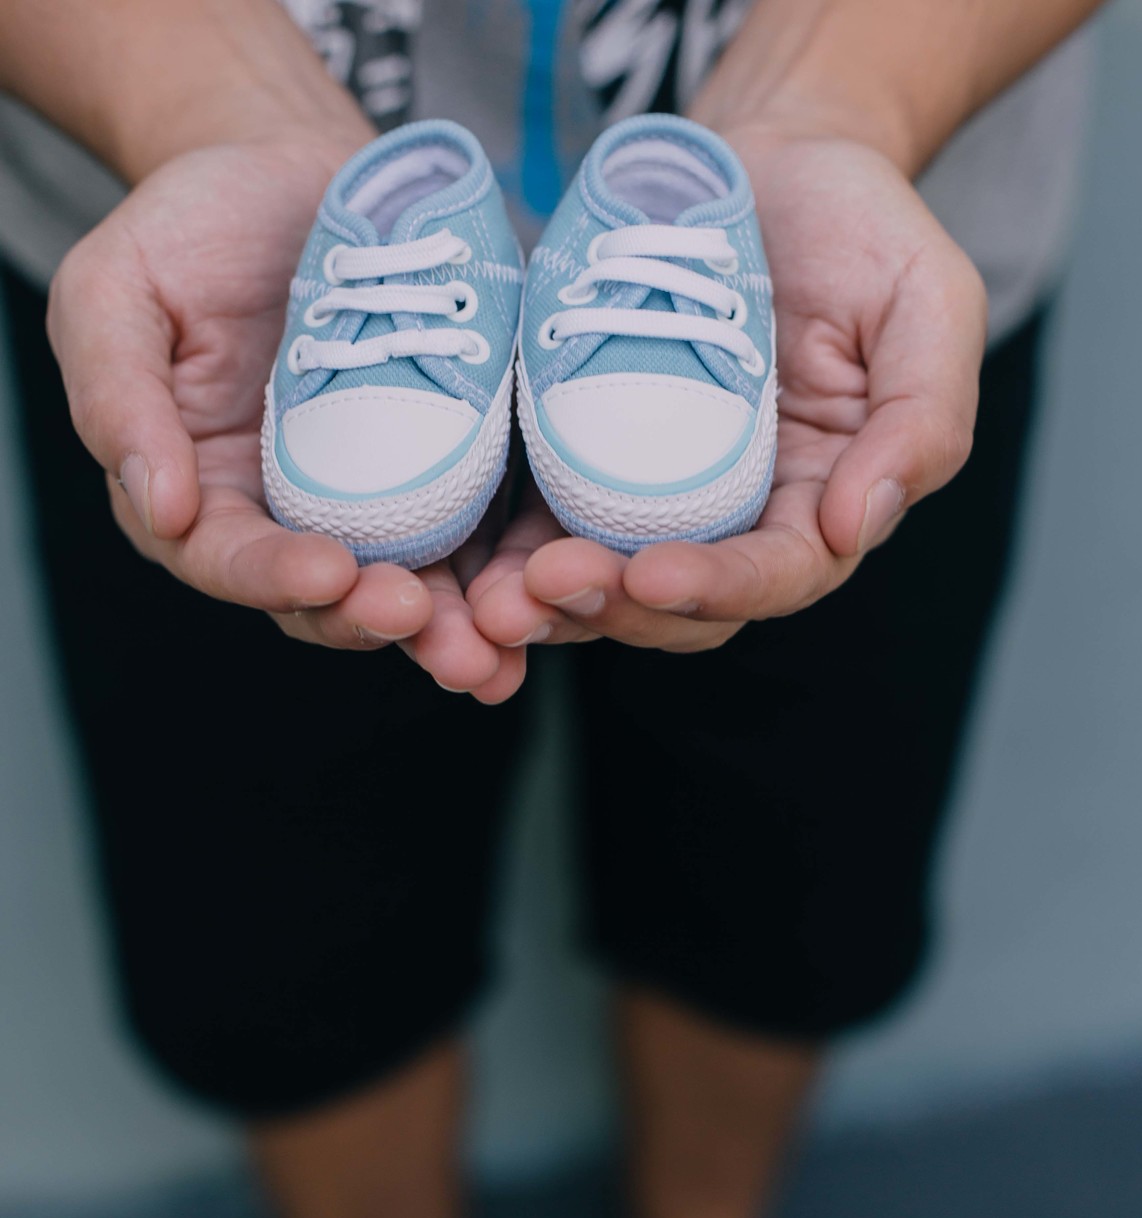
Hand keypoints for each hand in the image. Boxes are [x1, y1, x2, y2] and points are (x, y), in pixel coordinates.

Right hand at [47, 134, 521, 694]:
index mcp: (203, 499)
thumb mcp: (112, 293)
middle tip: (435, 630)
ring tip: (500, 646)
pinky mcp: (447, 469)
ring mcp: (376, 504)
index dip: (279, 578)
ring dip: (460, 625)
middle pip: (334, 600)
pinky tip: (549, 590)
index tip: (330, 572)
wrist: (290, 167)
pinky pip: (483, 534)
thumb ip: (121, 399)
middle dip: (383, 621)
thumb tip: (161, 507)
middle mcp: (291, 520)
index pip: (235, 562)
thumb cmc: (186, 228)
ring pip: (417, 586)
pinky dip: (513, 570)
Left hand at [470, 131, 986, 654]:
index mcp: (821, 505)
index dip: (715, 588)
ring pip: (604, 585)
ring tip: (494, 602)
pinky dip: (508, 553)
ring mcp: (657, 500)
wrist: (772, 163)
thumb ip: (921, 419)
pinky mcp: (589, 461)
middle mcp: (738, 522)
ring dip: (549, 604)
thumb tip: (853, 525)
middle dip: (613, 608)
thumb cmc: (864, 228)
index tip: (652, 573)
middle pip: (677, 608)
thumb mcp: (930, 304)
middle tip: (545, 588)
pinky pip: (547, 525)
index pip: (774, 577)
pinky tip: (471, 565)